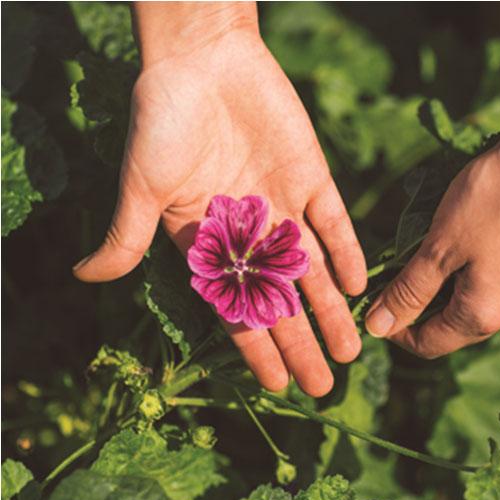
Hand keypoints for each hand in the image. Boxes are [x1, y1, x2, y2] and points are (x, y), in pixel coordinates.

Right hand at [73, 6, 366, 396]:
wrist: (203, 59)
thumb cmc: (163, 120)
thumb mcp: (140, 183)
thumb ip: (126, 235)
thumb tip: (84, 276)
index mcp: (208, 242)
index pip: (236, 308)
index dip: (257, 348)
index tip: (278, 385)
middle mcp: (249, 232)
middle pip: (280, 299)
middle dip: (302, 342)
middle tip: (326, 385)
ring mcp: (282, 206)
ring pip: (312, 270)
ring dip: (332, 309)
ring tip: (351, 351)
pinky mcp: (311, 176)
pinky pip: (333, 222)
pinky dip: (346, 252)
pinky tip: (359, 286)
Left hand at [365, 132, 499, 356]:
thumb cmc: (490, 202)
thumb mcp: (438, 247)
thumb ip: (409, 291)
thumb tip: (378, 327)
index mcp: (484, 313)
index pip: (429, 344)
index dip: (395, 330)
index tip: (374, 306)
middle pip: (456, 325)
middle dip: (422, 306)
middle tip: (396, 275)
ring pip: (481, 299)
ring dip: (450, 285)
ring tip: (429, 252)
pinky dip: (478, 267)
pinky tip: (469, 238)